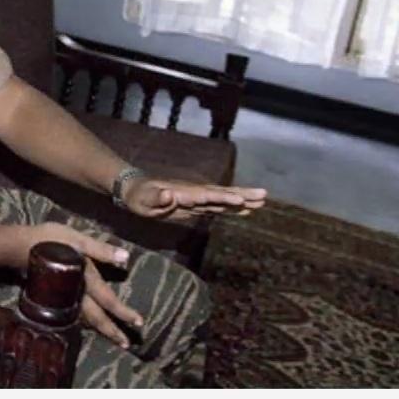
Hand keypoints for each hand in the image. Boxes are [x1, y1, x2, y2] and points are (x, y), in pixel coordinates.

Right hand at [26, 222, 143, 348]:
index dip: (123, 312)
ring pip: (85, 319)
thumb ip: (101, 250)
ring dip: (99, 328)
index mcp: (86, 280)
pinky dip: (84, 321)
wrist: (19, 246)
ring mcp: (64, 297)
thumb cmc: (51, 240)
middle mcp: (76, 293)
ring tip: (111, 336)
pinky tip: (87, 323)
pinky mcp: (55, 295)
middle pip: (96, 318)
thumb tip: (125, 257)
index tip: (138, 323)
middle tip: (125, 343)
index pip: (108, 301)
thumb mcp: (78, 239)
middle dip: (112, 331)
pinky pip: (74, 313)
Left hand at [122, 176, 266, 220]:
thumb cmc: (138, 196)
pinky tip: (245, 210)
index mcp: (183, 192)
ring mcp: (196, 198)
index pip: (206, 195)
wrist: (135, 189)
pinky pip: (217, 206)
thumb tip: (170, 195)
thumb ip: (156, 198)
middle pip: (220, 193)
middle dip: (241, 194)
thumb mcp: (142, 199)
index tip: (239, 199)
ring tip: (262, 201)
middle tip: (263, 195)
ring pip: (222, 198)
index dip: (222, 197)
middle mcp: (193, 193)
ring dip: (242, 200)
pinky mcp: (195, 204)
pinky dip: (232, 207)